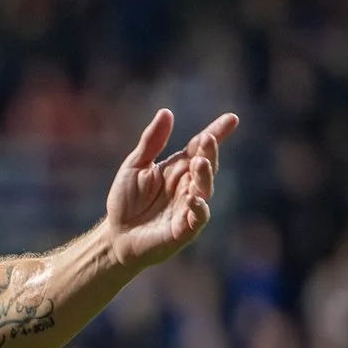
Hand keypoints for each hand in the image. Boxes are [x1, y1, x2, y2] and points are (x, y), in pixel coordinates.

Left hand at [102, 108, 237, 271]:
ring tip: (200, 163)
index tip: (231, 119)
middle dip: (210, 153)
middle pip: (206, 166)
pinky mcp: (183, 230)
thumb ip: (151, 142)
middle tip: (208, 139)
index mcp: (178, 169)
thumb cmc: (126, 200)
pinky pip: (197, 219)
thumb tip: (166, 112)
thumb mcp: (135, 165)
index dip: (216, 133)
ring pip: (204, 191)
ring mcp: (187, 208)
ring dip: (205, 177)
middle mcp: (187, 186)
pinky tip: (196, 199)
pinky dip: (199, 209)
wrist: (115, 235)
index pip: (200, 148)